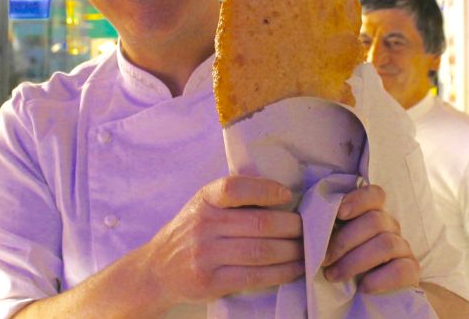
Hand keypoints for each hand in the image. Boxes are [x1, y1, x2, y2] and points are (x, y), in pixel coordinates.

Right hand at [145, 175, 304, 308]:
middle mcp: (203, 224)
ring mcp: (205, 255)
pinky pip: (255, 277)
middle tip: (310, 229)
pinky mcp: (211, 282)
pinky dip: (281, 273)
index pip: (235, 188)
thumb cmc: (192, 230)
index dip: (265, 190)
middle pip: (259, 224)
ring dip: (292, 252)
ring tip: (308, 250)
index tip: (287, 195)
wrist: (158, 269)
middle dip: (292, 227)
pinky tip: (295, 269)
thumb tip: (282, 193)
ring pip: (261, 252)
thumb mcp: (204, 205)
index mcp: (204, 199)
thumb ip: (233, 197)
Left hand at [322, 184, 419, 292]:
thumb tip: (309, 223)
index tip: (340, 213)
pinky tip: (362, 287)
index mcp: (372, 213)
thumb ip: (327, 227)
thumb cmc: (343, 259)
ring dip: (355, 261)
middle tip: (323, 260)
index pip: (375, 194)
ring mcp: (403, 247)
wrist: (367, 288)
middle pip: (375, 221)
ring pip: (386, 244)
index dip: (359, 200)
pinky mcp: (411, 270)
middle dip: (344, 241)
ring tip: (333, 276)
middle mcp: (390, 226)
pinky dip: (380, 279)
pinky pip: (401, 270)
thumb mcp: (333, 241)